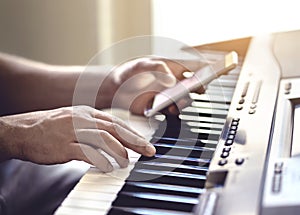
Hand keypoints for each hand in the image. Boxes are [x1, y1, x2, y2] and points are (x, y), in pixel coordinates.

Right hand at [0, 106, 154, 171]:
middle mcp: (82, 120)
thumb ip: (95, 128)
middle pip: (115, 129)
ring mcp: (73, 131)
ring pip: (103, 139)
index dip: (133, 133)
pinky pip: (86, 152)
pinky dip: (100, 160)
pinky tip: (108, 166)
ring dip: (119, 151)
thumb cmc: (51, 128)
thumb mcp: (76, 121)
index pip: (116, 123)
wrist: (23, 130)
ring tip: (127, 162)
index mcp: (87, 113)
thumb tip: (116, 137)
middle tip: (148, 151)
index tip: (146, 143)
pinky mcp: (63, 146)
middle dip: (135, 141)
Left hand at [110, 57, 204, 114]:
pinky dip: (174, 111)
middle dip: (200, 86)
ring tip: (179, 100)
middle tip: (200, 88)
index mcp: (171, 67)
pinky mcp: (161, 108)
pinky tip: (169, 109)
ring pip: (185, 99)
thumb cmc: (128, 73)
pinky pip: (173, 111)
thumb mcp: (141, 66)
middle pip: (193, 84)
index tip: (214, 68)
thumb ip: (157, 68)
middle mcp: (173, 82)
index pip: (192, 65)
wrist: (114, 91)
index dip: (205, 66)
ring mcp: (168, 95)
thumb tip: (172, 80)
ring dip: (185, 100)